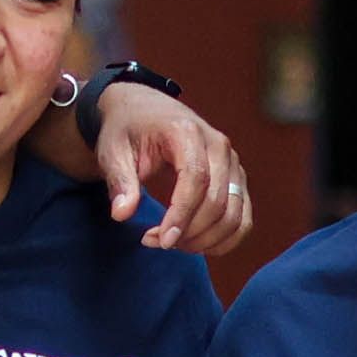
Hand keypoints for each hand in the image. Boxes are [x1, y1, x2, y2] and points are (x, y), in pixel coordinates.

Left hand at [95, 85, 256, 256]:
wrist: (144, 111)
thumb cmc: (127, 130)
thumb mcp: (113, 152)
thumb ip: (120, 182)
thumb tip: (121, 213)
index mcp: (187, 132)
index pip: (196, 179)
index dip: (182, 214)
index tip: (162, 240)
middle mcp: (218, 145)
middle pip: (218, 201)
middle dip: (189, 232)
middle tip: (156, 242)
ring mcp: (232, 162)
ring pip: (234, 214)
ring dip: (205, 240)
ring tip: (171, 242)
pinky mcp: (236, 178)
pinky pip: (242, 218)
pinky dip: (223, 239)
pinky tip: (195, 244)